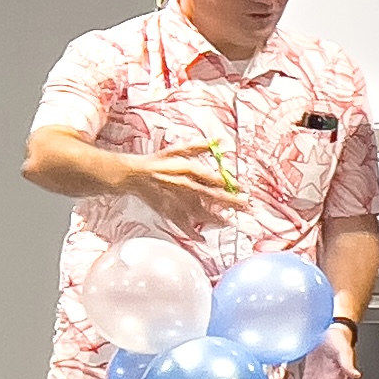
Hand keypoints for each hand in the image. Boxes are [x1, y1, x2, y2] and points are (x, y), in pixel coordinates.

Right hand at [118, 150, 242, 234]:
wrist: (133, 175)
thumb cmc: (157, 162)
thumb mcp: (178, 150)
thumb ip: (198, 147)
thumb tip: (217, 141)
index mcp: (186, 170)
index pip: (212, 178)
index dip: (228, 183)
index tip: (242, 188)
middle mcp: (183, 187)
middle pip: (210, 196)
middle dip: (229, 202)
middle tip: (245, 206)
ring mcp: (176, 201)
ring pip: (199, 213)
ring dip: (216, 219)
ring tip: (230, 222)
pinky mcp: (168, 211)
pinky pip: (182, 225)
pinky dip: (191, 233)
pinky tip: (202, 238)